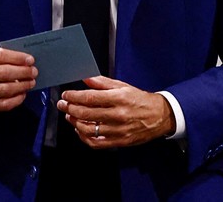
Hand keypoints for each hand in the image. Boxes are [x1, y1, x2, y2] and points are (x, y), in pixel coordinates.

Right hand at [0, 48, 37, 113]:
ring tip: (31, 82)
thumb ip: (9, 58)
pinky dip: (17, 99)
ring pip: (5, 89)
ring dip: (22, 85)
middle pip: (3, 72)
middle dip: (22, 72)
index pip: (0, 55)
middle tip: (33, 72)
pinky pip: (5, 103)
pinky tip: (23, 93)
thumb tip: (28, 61)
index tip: (30, 60)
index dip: (17, 57)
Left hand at [57, 76, 175, 148]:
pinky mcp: (119, 142)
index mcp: (119, 98)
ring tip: (70, 116)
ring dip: (75, 122)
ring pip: (88, 129)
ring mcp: (118, 130)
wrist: (160, 116)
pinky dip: (84, 137)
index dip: (74, 96)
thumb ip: (103, 82)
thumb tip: (86, 78)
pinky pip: (96, 143)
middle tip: (63, 104)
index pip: (90, 97)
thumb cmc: (141, 100)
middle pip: (86, 114)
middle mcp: (118, 115)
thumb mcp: (123, 86)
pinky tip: (80, 130)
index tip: (66, 95)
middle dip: (70, 108)